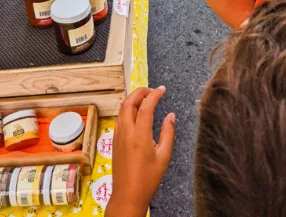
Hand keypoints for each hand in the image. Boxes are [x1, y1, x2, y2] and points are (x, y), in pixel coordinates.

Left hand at [106, 87, 174, 216]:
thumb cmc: (148, 179)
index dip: (154, 94)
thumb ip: (168, 132)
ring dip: (133, 99)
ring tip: (146, 98)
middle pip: (129, 102)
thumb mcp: (164, 156)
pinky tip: (137, 113)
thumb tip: (171, 115)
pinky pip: (120, 118)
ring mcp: (118, 135)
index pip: (146, 106)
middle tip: (152, 90)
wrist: (127, 196)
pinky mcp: (114, 140)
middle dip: (140, 91)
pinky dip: (128, 108)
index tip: (162, 89)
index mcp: (139, 135)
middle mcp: (126, 132)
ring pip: (122, 108)